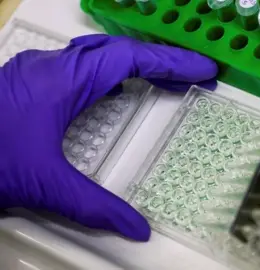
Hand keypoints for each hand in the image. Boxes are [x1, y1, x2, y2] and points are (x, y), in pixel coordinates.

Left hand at [0, 34, 217, 240]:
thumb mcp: (44, 186)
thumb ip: (95, 207)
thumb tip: (138, 229)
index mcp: (61, 82)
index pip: (129, 58)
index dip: (172, 61)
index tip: (204, 68)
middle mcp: (49, 67)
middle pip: (117, 49)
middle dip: (161, 59)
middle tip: (194, 74)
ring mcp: (34, 71)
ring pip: (97, 54)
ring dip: (135, 63)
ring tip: (165, 79)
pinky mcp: (25, 82)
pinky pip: (79, 66)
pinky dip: (109, 73)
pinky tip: (114, 90)